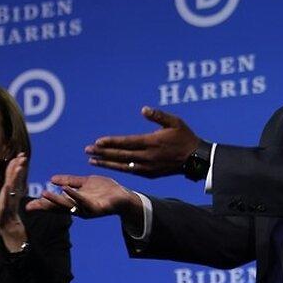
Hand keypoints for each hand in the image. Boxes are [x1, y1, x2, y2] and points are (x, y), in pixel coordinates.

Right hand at [0, 153, 28, 250]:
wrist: (11, 242)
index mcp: (9, 199)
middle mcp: (4, 202)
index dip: (15, 168)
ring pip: (7, 192)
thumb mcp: (16, 208)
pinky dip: (4, 196)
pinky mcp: (1, 219)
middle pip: (9, 183)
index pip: (12, 181)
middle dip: (14, 169)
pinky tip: (7, 188)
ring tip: (16, 168)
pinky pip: (3, 206)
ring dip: (11, 179)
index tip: (22, 156)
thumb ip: (15, 194)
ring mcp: (2, 210)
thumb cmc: (13, 226)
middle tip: (21, 157)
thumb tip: (17, 180)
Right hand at [27, 174, 140, 221]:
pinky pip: (84, 201)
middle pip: (59, 208)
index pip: (55, 204)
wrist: (124, 196)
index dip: (42, 205)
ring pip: (69, 206)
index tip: (27, 206)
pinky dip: (74, 195)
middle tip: (31, 205)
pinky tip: (66, 189)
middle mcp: (78, 208)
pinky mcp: (97, 208)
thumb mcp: (85, 183)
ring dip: (56, 200)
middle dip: (45, 206)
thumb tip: (52, 179)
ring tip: (44, 195)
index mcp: (74, 202)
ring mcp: (87, 209)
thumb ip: (70, 181)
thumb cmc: (105, 190)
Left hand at [84, 106, 203, 177]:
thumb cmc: (185, 137)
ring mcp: (148, 167)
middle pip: (120, 155)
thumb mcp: (175, 121)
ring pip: (123, 165)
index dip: (111, 143)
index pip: (126, 143)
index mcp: (151, 142)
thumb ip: (158, 115)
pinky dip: (118, 169)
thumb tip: (143, 109)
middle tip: (87, 150)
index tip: (97, 142)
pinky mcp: (150, 173)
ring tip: (91, 161)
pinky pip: (131, 171)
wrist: (196, 159)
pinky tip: (108, 166)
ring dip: (106, 163)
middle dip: (102, 153)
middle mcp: (147, 156)